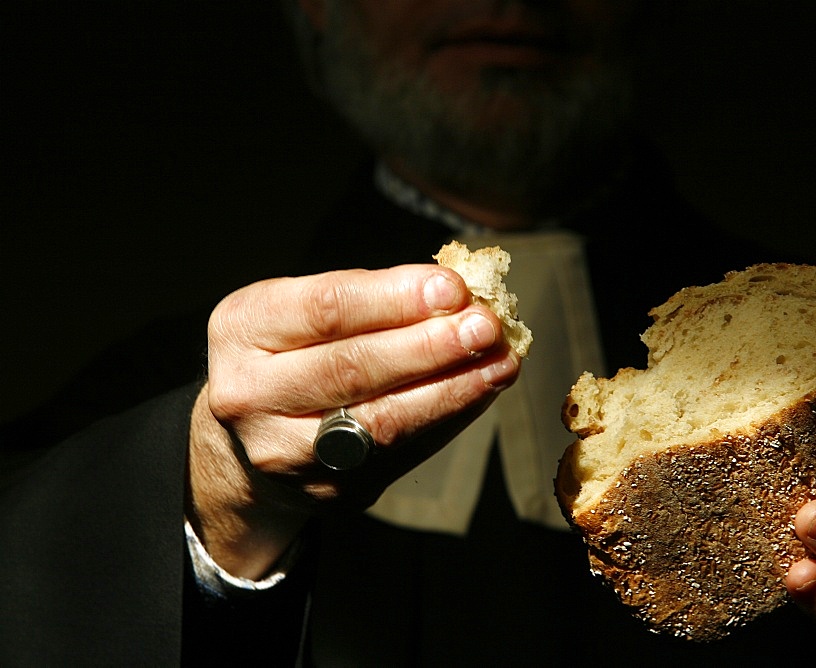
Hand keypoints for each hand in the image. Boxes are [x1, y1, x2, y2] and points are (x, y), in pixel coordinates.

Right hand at [187, 265, 519, 576]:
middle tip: (485, 325)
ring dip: (452, 388)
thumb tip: (455, 292)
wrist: (247, 444)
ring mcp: (287, 453)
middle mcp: (250, 395)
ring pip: (381, 420)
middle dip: (429, 345)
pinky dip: (449, 418)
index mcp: (241, 329)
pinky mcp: (330, 488)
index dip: (394, 299)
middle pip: (352, 368)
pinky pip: (402, 452)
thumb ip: (368, 297)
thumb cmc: (290, 355)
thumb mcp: (300, 309)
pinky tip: (481, 391)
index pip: (324, 310)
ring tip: (500, 362)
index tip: (451, 287)